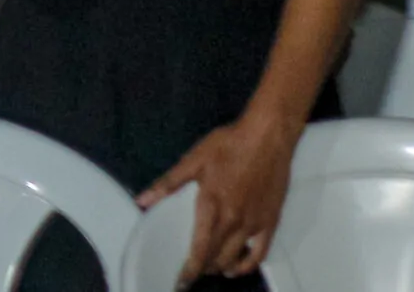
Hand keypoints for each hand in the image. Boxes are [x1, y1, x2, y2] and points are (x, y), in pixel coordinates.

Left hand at [138, 107, 298, 283]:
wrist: (266, 137)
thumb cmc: (227, 145)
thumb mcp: (193, 160)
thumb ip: (168, 184)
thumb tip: (143, 200)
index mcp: (211, 206)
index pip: (199, 249)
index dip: (190, 270)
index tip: (181, 282)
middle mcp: (233, 220)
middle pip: (216, 257)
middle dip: (203, 269)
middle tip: (193, 271)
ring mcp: (254, 224)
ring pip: (236, 258)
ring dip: (221, 267)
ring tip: (212, 268)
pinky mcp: (270, 222)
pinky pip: (260, 253)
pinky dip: (248, 265)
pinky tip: (238, 267)